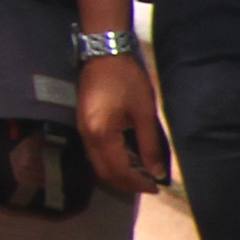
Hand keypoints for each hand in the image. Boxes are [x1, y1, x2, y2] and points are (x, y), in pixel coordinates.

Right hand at [77, 54, 168, 195]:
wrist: (104, 52)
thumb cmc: (127, 79)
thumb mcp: (144, 113)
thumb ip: (150, 145)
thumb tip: (156, 171)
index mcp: (101, 134)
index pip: (118, 171)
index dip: (137, 183)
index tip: (156, 187)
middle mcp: (86, 137)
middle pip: (104, 172)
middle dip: (127, 183)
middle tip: (150, 185)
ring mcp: (82, 130)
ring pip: (98, 164)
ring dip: (119, 174)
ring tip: (142, 175)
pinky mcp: (84, 124)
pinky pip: (96, 153)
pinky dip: (112, 162)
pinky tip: (129, 159)